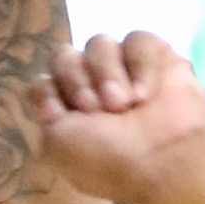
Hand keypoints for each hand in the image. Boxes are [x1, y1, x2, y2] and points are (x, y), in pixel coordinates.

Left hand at [35, 29, 204, 203]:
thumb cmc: (107, 161)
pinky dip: (140, 66)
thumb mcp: (56, 144)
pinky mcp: (157, 57)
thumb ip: (42, 107)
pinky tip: (146, 93)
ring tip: (126, 104)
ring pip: (99, 43)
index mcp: (69, 111)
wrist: (162, 164)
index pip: (45, 78)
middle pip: (66, 55)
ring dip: (107, 74)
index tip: (60, 116)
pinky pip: (137, 39)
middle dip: (77, 81)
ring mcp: (124, 70)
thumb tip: (47, 84)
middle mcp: (94, 87)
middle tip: (97, 111)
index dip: (50, 91)